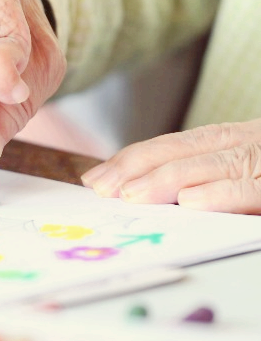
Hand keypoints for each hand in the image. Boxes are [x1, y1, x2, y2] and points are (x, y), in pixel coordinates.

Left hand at [81, 120, 260, 213]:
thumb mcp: (241, 172)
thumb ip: (201, 175)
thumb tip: (141, 193)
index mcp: (234, 140)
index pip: (174, 146)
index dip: (131, 160)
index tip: (95, 178)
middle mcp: (247, 144)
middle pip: (184, 150)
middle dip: (135, 167)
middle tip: (101, 188)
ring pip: (213, 165)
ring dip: (166, 179)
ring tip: (130, 194)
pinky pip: (250, 188)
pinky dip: (220, 193)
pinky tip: (189, 200)